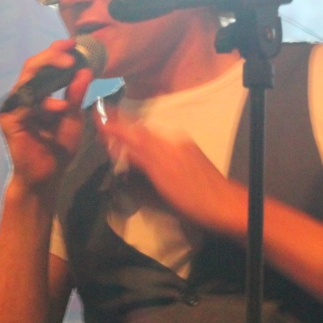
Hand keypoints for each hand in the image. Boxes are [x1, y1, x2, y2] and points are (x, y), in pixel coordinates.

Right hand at [0, 39, 95, 191]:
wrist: (46, 176)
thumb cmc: (58, 148)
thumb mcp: (73, 117)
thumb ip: (76, 94)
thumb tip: (85, 71)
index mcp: (37, 93)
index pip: (43, 67)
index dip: (55, 52)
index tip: (72, 44)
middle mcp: (22, 96)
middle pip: (32, 67)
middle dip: (51, 56)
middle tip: (69, 53)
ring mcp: (13, 107)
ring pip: (26, 79)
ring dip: (49, 73)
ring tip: (69, 69)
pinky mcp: (8, 119)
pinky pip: (24, 103)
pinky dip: (43, 104)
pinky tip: (58, 108)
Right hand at [97, 108, 246, 236]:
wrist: (226, 205)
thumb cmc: (193, 198)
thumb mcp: (162, 181)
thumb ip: (142, 161)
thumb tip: (122, 147)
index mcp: (164, 145)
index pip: (133, 130)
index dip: (114, 124)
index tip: (97, 117)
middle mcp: (172, 140)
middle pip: (141, 129)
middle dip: (122, 125)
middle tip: (103, 124)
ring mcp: (181, 146)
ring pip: (151, 135)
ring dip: (133, 133)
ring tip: (118, 134)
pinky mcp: (188, 154)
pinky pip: (161, 141)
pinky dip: (146, 141)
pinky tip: (143, 148)